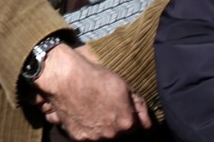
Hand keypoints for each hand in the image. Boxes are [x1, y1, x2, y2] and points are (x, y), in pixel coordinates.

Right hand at [32, 44, 152, 139]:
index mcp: (126, 123)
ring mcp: (94, 138)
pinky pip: (87, 135)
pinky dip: (86, 127)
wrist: (65, 77)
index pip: (135, 128)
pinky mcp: (78, 137)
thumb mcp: (123, 85)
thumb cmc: (95, 78)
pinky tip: (82, 112)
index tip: (121, 108)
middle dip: (115, 122)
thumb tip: (148, 124)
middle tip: (105, 106)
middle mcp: (112, 135)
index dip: (128, 116)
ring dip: (101, 126)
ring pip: (103, 136)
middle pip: (118, 133)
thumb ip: (139, 106)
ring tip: (92, 108)